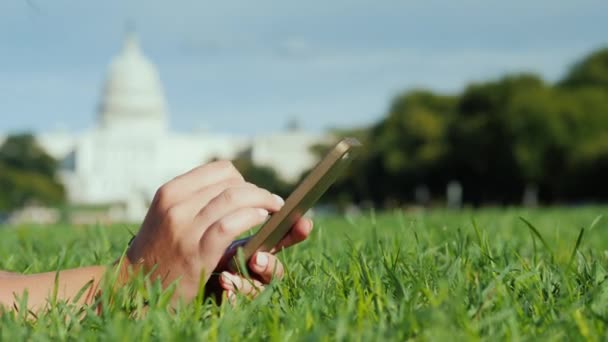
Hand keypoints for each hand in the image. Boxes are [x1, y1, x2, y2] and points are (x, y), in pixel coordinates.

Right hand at [125, 160, 311, 302]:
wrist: (135, 286)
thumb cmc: (159, 250)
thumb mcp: (168, 215)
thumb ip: (195, 199)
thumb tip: (235, 186)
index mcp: (171, 191)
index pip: (219, 170)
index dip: (243, 179)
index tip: (253, 191)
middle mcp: (176, 205)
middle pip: (231, 183)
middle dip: (258, 191)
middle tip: (272, 202)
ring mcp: (184, 227)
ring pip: (233, 198)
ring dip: (262, 201)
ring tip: (273, 210)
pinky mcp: (196, 251)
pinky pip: (230, 224)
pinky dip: (251, 217)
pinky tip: (262, 220)